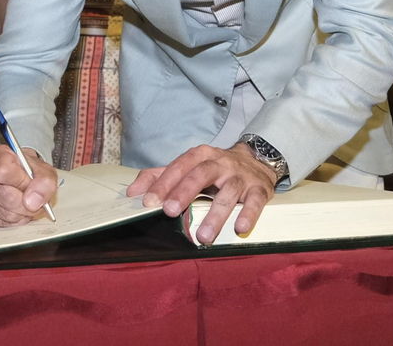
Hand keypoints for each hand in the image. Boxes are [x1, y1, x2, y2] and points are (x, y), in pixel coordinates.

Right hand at [0, 145, 57, 225]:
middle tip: (35, 200)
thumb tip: (33, 202)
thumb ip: (44, 182)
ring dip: (22, 214)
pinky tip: (17, 210)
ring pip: (5, 214)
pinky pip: (0, 223)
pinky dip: (14, 221)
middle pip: (7, 198)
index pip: (3, 172)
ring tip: (26, 204)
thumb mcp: (44, 170)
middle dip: (27, 204)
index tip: (32, 186)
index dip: (22, 184)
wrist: (18, 174)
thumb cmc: (28, 170)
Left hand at [127, 144, 277, 243]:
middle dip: (184, 192)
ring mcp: (241, 176)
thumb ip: (159, 177)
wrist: (257, 161)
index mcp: (200, 155)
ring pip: (228, 192)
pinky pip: (255, 201)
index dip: (164, 183)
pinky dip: (248, 214)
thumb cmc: (215, 169)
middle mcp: (221, 162)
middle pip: (201, 174)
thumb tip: (132, 193)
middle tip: (170, 211)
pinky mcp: (260, 189)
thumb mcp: (188, 168)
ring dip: (215, 214)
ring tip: (203, 236)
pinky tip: (240, 228)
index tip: (149, 202)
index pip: (179, 166)